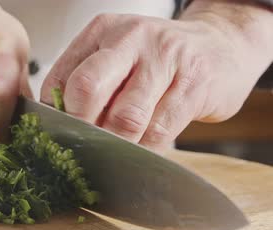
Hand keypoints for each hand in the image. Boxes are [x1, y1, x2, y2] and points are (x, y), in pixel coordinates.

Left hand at [40, 0, 272, 151]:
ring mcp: (165, 59)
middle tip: (83, 147)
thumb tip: (56, 125)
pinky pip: (159, 131)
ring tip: (114, 152)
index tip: (58, 136)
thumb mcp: (115, 58)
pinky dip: (144, 150)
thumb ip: (85, 83)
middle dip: (79, 127)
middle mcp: (131, 38)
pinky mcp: (194, 85)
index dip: (55, 115)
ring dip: (115, 145)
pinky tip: (142, 150)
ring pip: (126, 118)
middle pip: (87, 88)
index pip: (62, 77)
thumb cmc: (156, 61)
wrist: (220, 47)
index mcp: (102, 31)